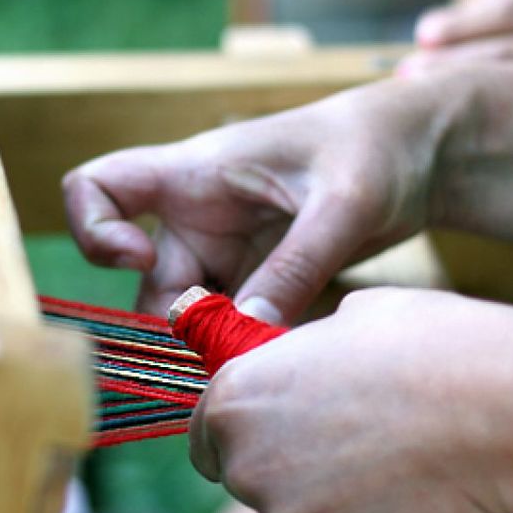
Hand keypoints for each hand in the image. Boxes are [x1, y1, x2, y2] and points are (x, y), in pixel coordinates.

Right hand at [62, 79, 457, 323]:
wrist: (417, 154)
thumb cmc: (373, 149)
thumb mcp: (341, 206)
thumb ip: (295, 267)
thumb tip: (246, 336)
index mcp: (194, 173)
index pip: (98, 186)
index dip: (95, 230)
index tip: (140, 261)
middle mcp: (196, 217)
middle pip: (151, 285)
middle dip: (182, 330)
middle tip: (237, 358)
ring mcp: (224, 252)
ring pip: (193, 318)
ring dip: (221, 347)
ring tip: (275, 363)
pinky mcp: (256, 280)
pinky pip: (232, 326)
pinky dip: (251, 348)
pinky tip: (292, 358)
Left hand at [188, 288, 512, 512]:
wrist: (503, 409)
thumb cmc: (428, 346)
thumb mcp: (348, 319)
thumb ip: (299, 352)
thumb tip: (298, 359)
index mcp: (234, 400)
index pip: (206, 439)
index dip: (240, 438)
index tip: (276, 437)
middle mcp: (246, 466)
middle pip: (250, 483)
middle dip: (289, 470)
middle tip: (355, 447)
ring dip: (332, 507)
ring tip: (397, 468)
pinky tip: (416, 504)